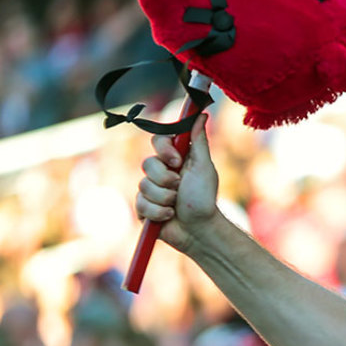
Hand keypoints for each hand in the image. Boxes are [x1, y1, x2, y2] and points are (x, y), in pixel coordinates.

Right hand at [134, 114, 220, 253]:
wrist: (199, 231)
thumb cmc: (205, 199)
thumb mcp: (204, 168)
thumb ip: (199, 141)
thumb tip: (202, 114)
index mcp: (175, 159)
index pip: (158, 141)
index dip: (164, 150)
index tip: (176, 161)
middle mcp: (161, 172)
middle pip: (147, 164)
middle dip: (165, 179)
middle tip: (179, 188)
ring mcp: (151, 190)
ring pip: (144, 186)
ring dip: (164, 198)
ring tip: (176, 206)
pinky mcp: (144, 208)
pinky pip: (140, 204)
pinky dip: (157, 212)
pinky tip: (168, 216)